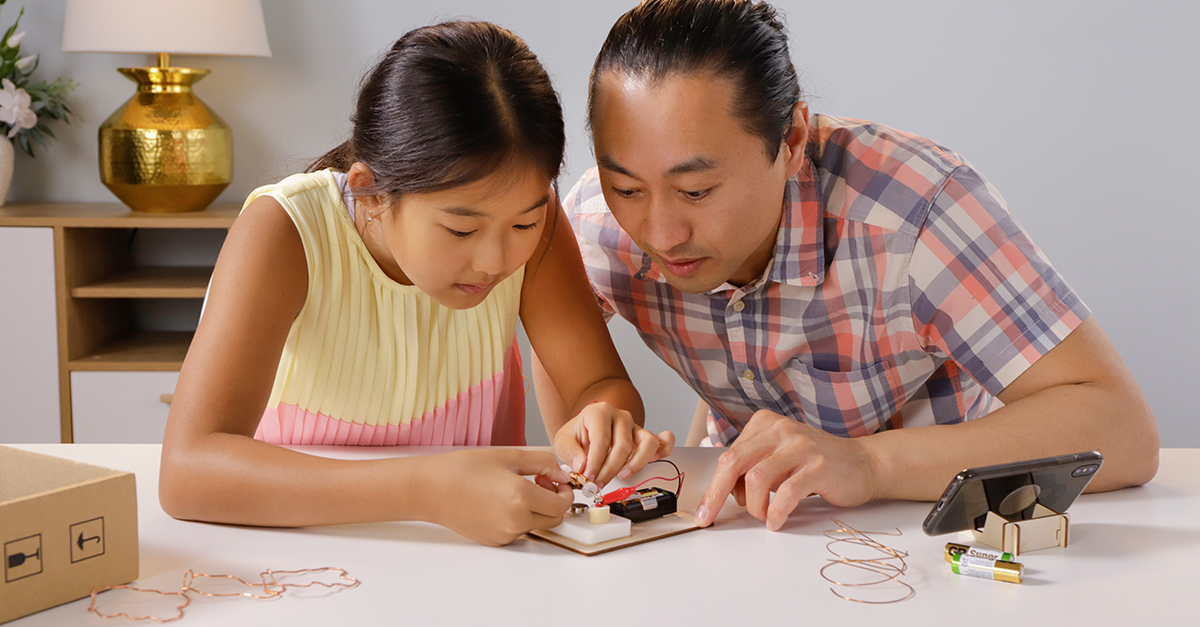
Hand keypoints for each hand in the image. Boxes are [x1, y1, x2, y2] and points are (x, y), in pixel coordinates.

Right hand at [425, 449, 573, 545]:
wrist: (433, 489)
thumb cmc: (465, 469)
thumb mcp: (509, 456)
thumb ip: (543, 462)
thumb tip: (562, 474)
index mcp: (522, 497)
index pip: (562, 505)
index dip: (564, 491)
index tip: (555, 481)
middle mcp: (516, 521)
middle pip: (554, 519)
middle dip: (554, 502)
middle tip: (539, 483)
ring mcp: (505, 534)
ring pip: (537, 525)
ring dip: (536, 510)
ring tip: (515, 490)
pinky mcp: (495, 541)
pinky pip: (518, 531)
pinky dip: (519, 518)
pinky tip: (501, 502)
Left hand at [552, 401, 674, 487]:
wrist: (586, 431)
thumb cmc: (578, 435)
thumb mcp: (563, 441)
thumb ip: (570, 453)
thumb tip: (582, 466)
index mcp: (599, 412)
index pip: (601, 439)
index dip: (595, 462)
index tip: (588, 477)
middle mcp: (620, 416)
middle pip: (623, 445)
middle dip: (610, 469)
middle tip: (598, 483)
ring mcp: (635, 426)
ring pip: (647, 443)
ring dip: (635, 464)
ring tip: (622, 476)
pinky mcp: (645, 437)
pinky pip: (663, 441)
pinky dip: (663, 451)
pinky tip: (654, 461)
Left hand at [693, 410, 878, 530]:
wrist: (864, 463)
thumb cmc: (816, 465)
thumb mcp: (778, 457)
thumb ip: (752, 466)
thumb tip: (725, 491)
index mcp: (765, 424)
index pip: (729, 455)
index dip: (715, 485)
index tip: (705, 509)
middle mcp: (780, 430)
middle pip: (734, 462)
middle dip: (716, 494)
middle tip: (707, 517)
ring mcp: (800, 446)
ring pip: (756, 478)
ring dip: (754, 506)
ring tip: (763, 516)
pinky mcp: (818, 467)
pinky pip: (786, 493)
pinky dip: (776, 512)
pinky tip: (776, 521)